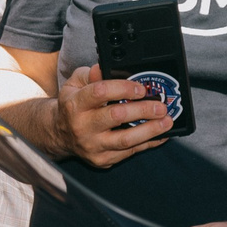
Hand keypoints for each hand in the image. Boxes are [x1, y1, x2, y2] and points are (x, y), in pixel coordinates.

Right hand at [54, 64, 172, 167]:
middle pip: (116, 116)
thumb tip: (103, 67)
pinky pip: (130, 152)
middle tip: (161, 106)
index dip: (123, 88)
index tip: (141, 88)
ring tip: (166, 121)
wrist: (60, 135)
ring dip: (150, 130)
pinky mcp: (102, 159)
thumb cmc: (73, 106)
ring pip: (125, 139)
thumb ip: (89, 74)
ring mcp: (92, 146)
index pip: (100, 93)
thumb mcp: (74, 85)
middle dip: (143, 110)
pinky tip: (160, 135)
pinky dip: (148, 143)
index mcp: (74, 104)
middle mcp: (82, 126)